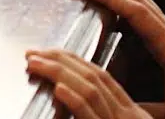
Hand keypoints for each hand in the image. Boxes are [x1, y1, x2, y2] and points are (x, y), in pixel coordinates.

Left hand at [26, 49, 149, 118]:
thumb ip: (97, 113)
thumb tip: (69, 95)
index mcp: (130, 113)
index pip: (102, 78)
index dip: (75, 60)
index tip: (50, 52)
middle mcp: (128, 116)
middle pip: (95, 77)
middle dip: (61, 60)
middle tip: (34, 52)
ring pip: (91, 91)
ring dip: (59, 73)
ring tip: (35, 63)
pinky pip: (90, 114)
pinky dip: (74, 99)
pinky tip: (58, 88)